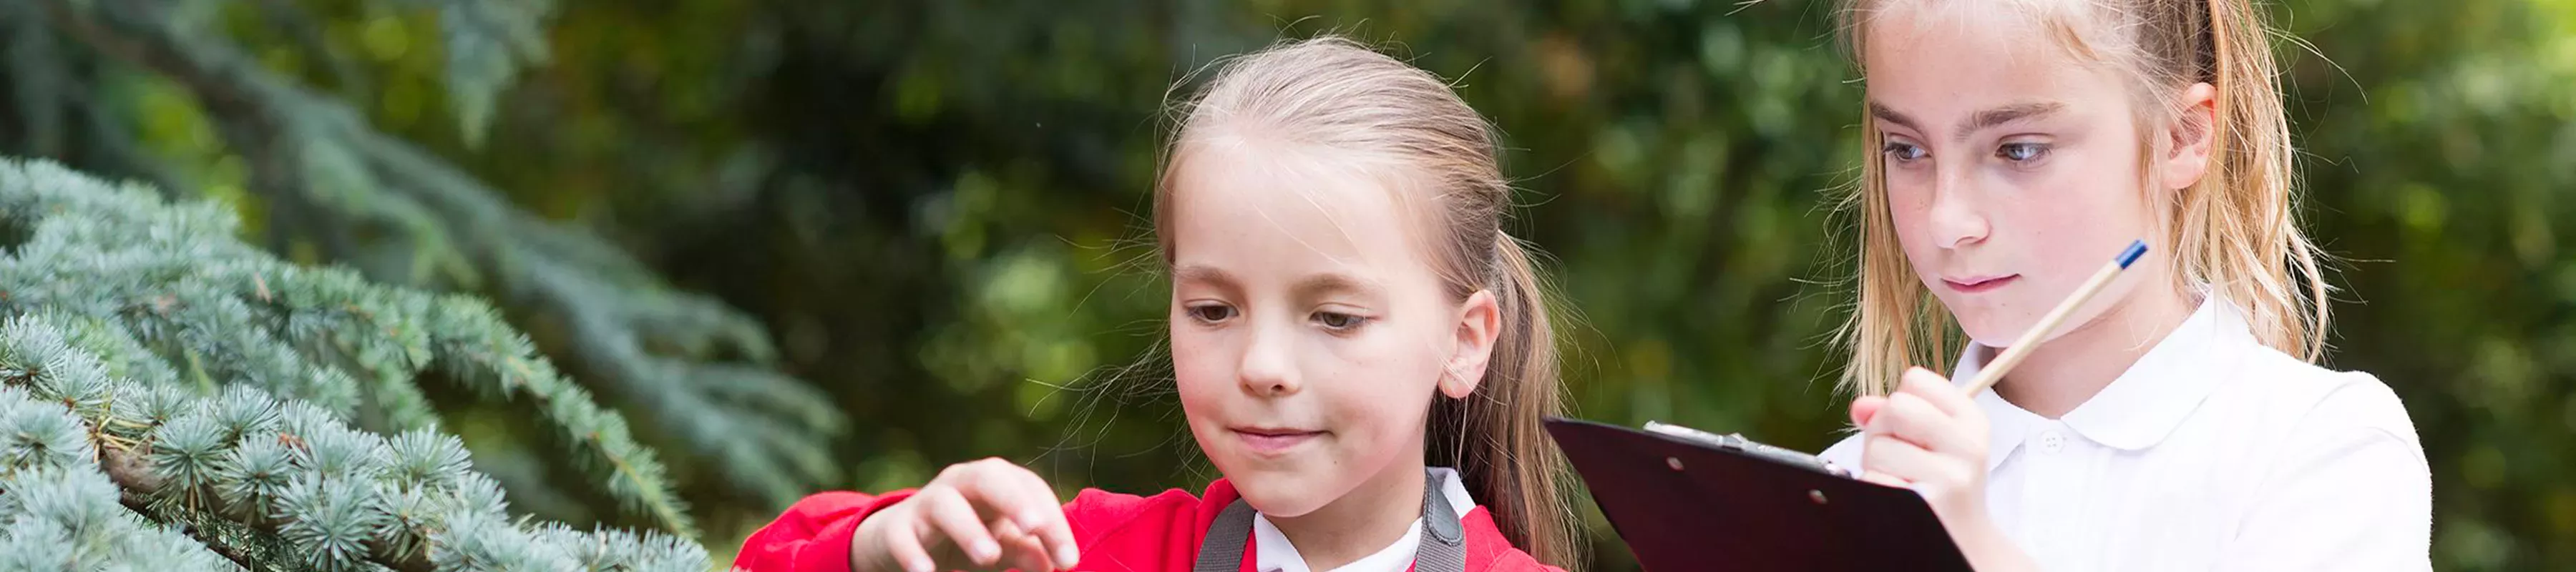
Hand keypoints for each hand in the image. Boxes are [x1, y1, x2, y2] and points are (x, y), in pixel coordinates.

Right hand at [851, 458, 1080, 571]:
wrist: (900, 539)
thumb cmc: (966, 535)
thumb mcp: (1001, 542)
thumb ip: (1027, 549)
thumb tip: (1053, 565)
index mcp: (993, 481)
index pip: (1029, 488)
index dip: (1052, 520)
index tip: (1069, 559)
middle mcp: (960, 483)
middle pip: (988, 476)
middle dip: (1014, 499)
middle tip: (1034, 527)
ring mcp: (926, 503)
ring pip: (945, 504)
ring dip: (968, 529)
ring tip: (988, 557)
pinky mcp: (896, 528)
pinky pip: (902, 536)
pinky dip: (914, 554)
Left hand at [1849, 367, 1989, 525]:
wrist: (1962, 541)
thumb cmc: (1939, 484)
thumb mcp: (1929, 443)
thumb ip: (1891, 415)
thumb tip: (1859, 406)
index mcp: (1972, 421)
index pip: (1916, 380)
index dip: (1899, 402)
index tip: (1911, 429)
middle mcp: (1968, 446)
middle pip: (1896, 407)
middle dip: (1881, 431)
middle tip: (1897, 457)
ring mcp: (1950, 477)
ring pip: (1878, 448)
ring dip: (1876, 466)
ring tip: (1900, 481)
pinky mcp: (1926, 504)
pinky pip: (1874, 480)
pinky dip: (1875, 488)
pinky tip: (1896, 498)